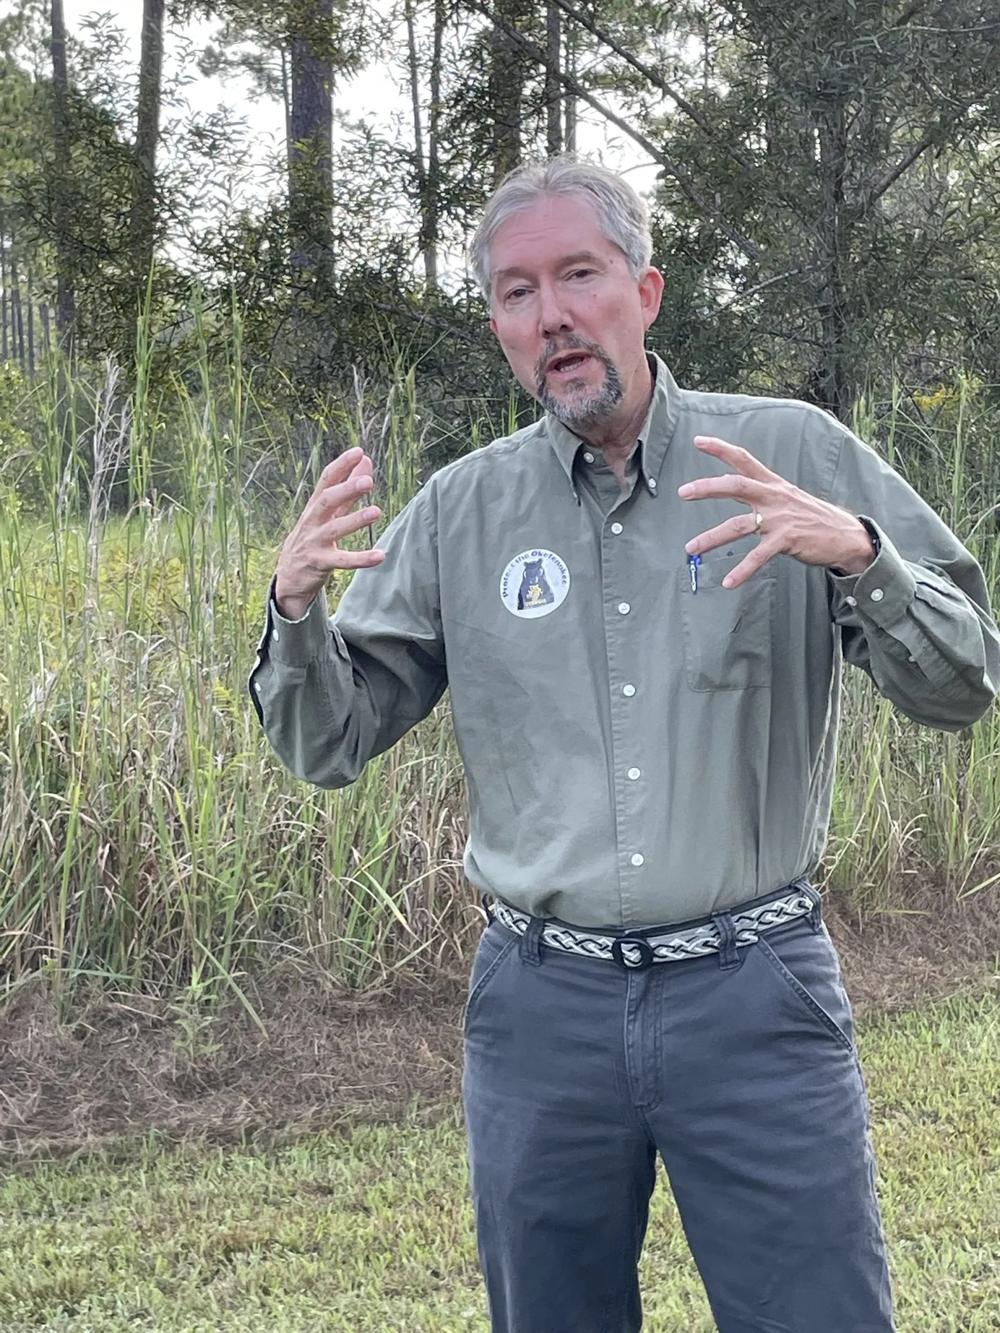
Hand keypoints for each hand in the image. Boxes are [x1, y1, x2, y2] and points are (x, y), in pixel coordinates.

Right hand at [274, 446, 385, 618]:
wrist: (289, 575)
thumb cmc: (312, 537)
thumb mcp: (327, 512)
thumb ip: (348, 488)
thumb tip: (366, 460)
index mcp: (315, 505)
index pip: (326, 480)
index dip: (341, 465)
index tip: (358, 451)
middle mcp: (313, 520)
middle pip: (327, 501)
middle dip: (346, 489)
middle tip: (367, 481)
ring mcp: (315, 542)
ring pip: (334, 529)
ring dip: (355, 520)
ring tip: (376, 512)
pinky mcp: (320, 563)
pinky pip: (342, 561)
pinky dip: (361, 559)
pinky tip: (380, 555)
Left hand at [678, 436, 876, 587]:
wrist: (845, 536)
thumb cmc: (813, 518)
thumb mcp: (788, 498)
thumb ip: (764, 494)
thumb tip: (738, 490)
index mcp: (773, 484)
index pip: (744, 460)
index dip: (721, 449)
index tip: (698, 440)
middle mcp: (774, 497)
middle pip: (736, 486)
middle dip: (707, 488)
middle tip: (683, 492)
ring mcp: (780, 519)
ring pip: (738, 525)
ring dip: (711, 538)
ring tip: (690, 549)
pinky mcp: (787, 540)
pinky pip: (758, 557)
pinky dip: (742, 570)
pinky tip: (728, 582)